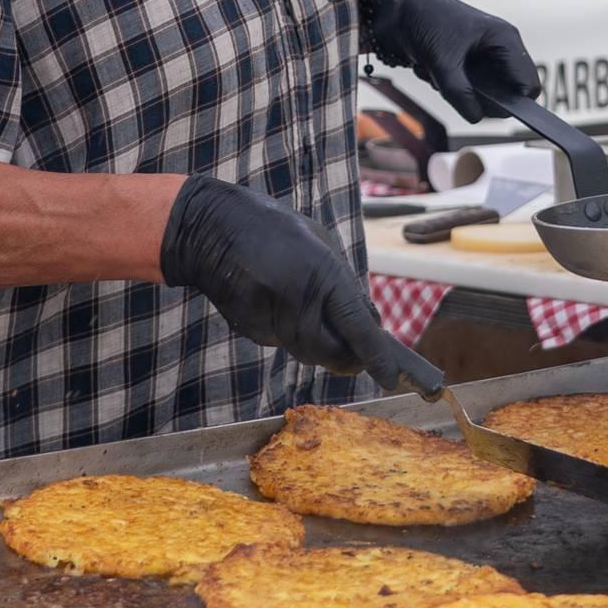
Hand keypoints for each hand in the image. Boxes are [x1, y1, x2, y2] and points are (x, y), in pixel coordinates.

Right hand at [159, 177, 444, 395]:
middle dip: (350, 356)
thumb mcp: (322, 245)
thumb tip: (364, 322)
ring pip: (308, 352)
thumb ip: (343, 285)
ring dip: (322, 342)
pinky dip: (293, 333)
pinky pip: (284, 343)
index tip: (393, 378)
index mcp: (322, 275)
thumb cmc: (275, 231)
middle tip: (360, 349)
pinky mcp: (253, 331)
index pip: (357, 328)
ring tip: (313, 311)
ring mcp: (272, 320)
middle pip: (334, 354)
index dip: (377, 357)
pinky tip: (283, 304)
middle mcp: (298, 303)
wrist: (213, 230)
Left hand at [363, 0, 540, 120]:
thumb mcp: (442, 61)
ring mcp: (484, 58)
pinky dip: (447, 86)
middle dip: (478, 97)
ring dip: (458, 91)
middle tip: (451, 85)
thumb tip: (476, 117)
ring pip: (483, 95)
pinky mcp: (468, 65)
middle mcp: (500, 49)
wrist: (400, 8)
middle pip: (506, 94)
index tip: (484, 108)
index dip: (513, 103)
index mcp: (505, 40)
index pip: (528, 85)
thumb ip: (459, 93)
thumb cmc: (427, 20)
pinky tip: (430, 69)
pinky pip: (466, 90)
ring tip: (436, 72)